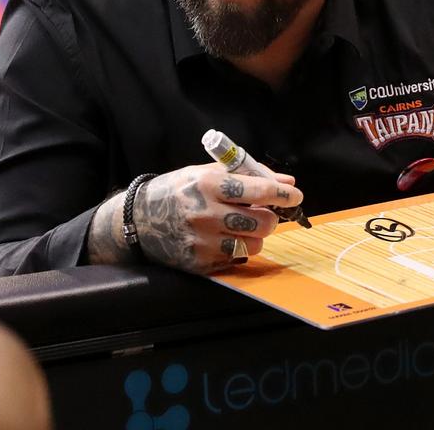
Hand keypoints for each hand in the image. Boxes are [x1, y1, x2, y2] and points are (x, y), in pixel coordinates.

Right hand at [133, 164, 302, 273]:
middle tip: (263, 214)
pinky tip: (224, 238)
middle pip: (261, 223)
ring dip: (255, 236)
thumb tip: (286, 184)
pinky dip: (237, 249)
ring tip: (241, 226)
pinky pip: (236, 259)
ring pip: (253, 245)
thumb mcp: (206, 172)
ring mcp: (202, 241)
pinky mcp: (199, 262)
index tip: (295, 196)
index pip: (258, 191)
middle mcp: (206, 213)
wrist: (138, 219)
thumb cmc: (177, 190)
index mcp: (208, 184)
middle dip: (270, 218)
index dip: (282, 195)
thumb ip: (248, 175)